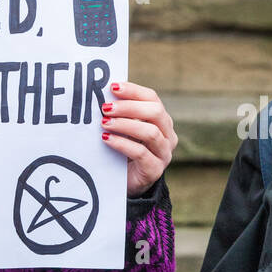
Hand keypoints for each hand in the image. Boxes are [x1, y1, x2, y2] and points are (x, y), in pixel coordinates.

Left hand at [100, 81, 177, 196]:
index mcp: (161, 120)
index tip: (112, 87)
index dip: (133, 91)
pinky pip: (141, 153)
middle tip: (106, 107)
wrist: (128, 184)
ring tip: (104, 123)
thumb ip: (120, 115)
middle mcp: (168, 135)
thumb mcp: (124, 130)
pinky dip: (122, 144)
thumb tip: (102, 95)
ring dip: (125, 125)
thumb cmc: (124, 152)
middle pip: (155, 112)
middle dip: (129, 107)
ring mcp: (164, 153)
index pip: (152, 98)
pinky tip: (106, 139)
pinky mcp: (155, 169)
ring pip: (150, 132)